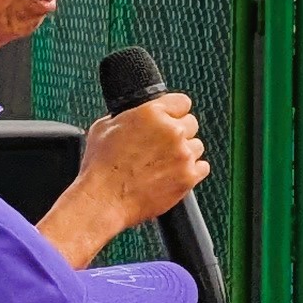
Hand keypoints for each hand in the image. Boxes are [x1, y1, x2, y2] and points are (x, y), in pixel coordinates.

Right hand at [42, 92, 205, 264]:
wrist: (103, 200)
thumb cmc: (100, 167)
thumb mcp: (104, 127)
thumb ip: (127, 116)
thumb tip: (135, 116)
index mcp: (152, 113)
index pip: (182, 102)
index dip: (174, 111)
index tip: (171, 119)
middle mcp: (171, 131)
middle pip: (191, 124)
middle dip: (178, 133)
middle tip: (161, 147)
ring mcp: (182, 154)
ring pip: (197, 146)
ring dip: (184, 153)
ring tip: (163, 164)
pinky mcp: (188, 177)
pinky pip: (202, 168)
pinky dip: (191, 171)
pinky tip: (173, 175)